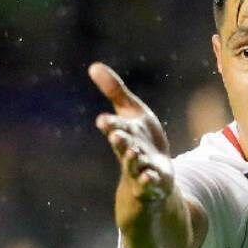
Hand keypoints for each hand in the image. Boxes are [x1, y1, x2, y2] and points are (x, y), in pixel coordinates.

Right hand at [89, 62, 172, 202]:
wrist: (154, 173)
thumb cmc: (141, 139)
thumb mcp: (131, 111)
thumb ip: (115, 91)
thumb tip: (93, 66)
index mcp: (124, 132)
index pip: (115, 127)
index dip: (110, 124)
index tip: (103, 120)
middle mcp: (129, 150)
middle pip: (123, 145)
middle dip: (120, 141)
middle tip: (116, 135)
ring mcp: (140, 168)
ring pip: (134, 164)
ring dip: (133, 159)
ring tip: (134, 152)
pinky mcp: (153, 181)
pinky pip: (149, 181)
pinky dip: (148, 179)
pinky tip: (150, 176)